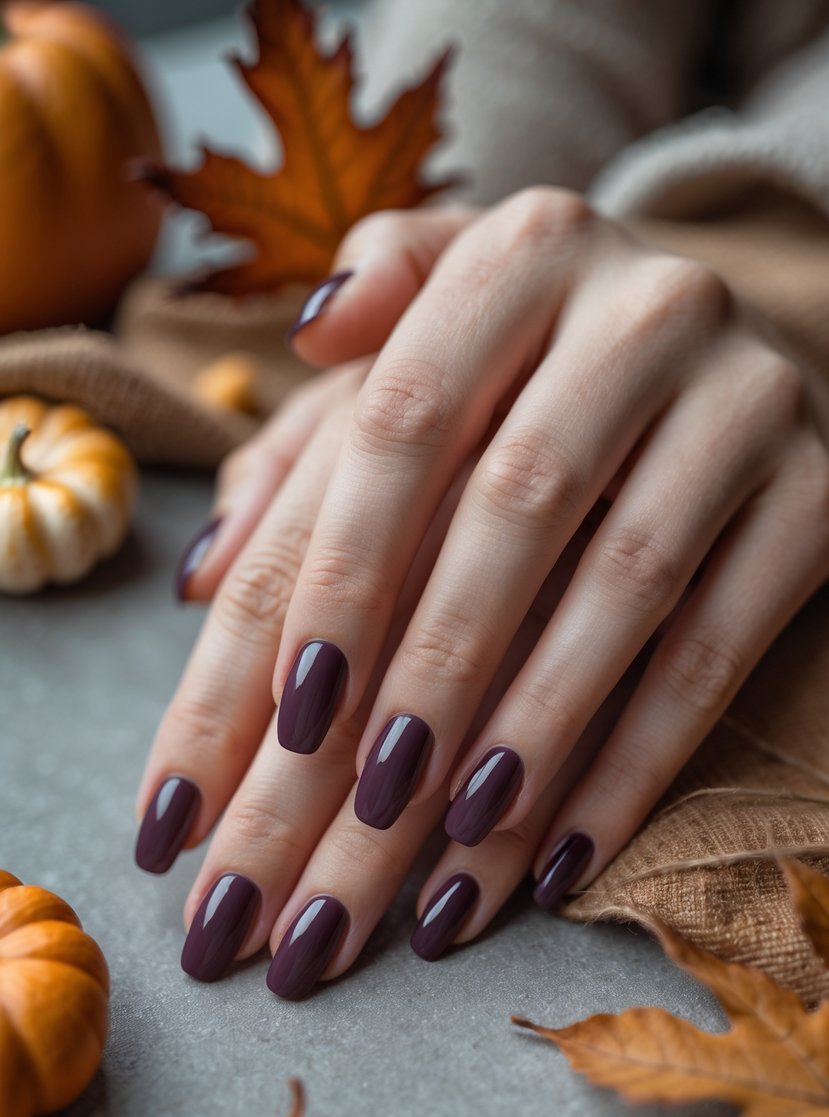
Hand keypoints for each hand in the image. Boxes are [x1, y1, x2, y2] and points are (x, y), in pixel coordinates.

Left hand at [275, 188, 828, 904]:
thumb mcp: (422, 363)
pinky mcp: (817, 488)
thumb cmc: (533, 365)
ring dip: (537, 726)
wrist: (729, 344)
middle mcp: (643, 304)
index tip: (289, 710)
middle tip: (363, 806)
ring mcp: (746, 394)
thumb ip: (301, 446)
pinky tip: (566, 852)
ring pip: (629, 579)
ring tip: (456, 845)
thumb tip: (205, 557)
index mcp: (517, 254)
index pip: (403, 420)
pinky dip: (642, 757)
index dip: (341, 571)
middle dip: (432, 668)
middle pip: (517, 505)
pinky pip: (725, 640)